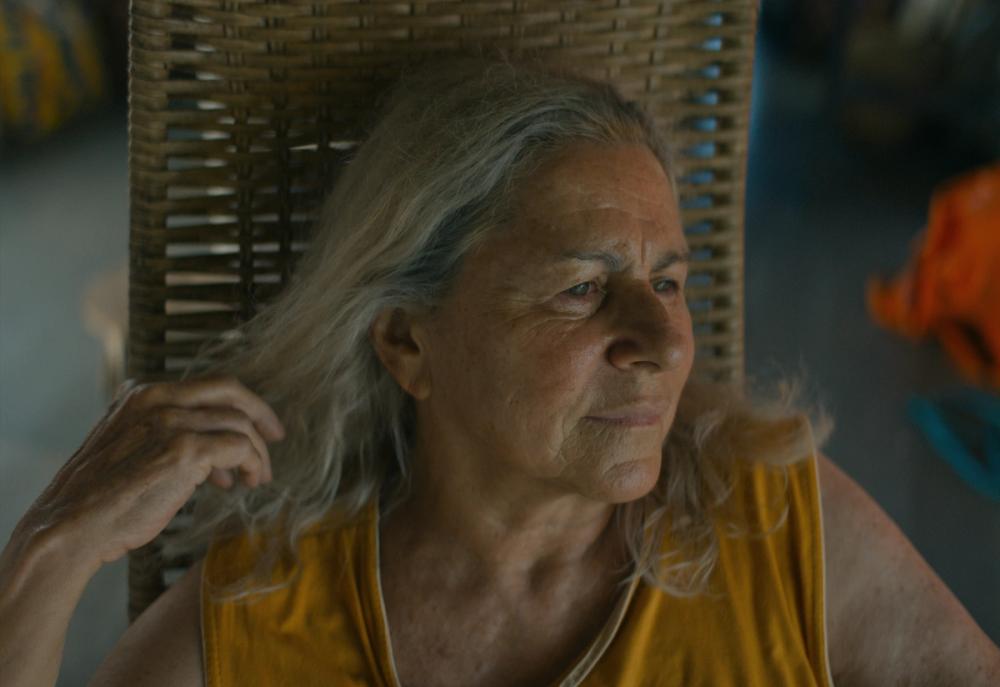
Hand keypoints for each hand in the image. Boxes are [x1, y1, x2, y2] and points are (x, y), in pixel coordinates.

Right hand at [13, 375, 285, 572]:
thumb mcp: (125, 444)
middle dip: (261, 413)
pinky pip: (239, 448)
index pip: (210, 385)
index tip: (257, 425)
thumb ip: (158, 430)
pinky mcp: (184, 450)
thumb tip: (204, 438)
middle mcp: (158, 399)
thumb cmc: (99, 497)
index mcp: (142, 393)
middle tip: (277, 438)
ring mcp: (172, 422)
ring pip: (240, 424)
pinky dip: (251, 464)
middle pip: (231, 391)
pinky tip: (244, 484)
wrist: (71, 526)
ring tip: (254, 478)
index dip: (241, 404)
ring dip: (256, 453)